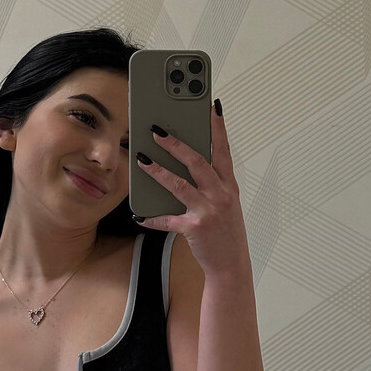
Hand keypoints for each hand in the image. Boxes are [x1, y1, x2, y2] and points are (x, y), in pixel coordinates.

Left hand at [134, 99, 249, 278]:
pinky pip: (167, 220)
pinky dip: (152, 218)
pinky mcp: (194, 227)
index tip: (211, 107)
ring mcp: (208, 210)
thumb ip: (212, 182)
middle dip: (175, 144)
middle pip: (197, 162)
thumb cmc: (226, 231)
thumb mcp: (226, 202)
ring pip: (179, 185)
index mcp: (228, 185)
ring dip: (157, 171)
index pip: (223, 150)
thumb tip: (189, 161)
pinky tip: (139, 216)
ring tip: (141, 160)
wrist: (231, 263)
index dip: (218, 127)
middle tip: (157, 131)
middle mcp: (220, 194)